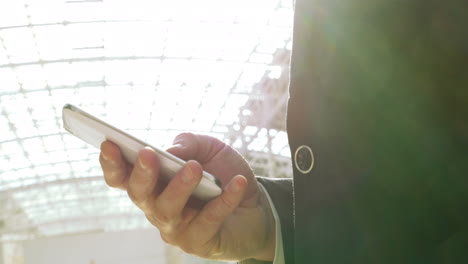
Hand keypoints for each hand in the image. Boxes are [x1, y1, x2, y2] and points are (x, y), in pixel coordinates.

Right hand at [99, 133, 275, 260]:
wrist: (257, 205)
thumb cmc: (224, 174)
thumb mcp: (208, 148)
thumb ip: (188, 144)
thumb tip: (167, 150)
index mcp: (154, 183)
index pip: (123, 177)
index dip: (112, 163)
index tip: (108, 144)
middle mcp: (157, 207)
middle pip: (139, 194)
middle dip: (141, 173)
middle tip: (148, 154)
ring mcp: (176, 227)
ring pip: (168, 209)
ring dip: (179, 187)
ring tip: (194, 167)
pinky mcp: (198, 242)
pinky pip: (208, 220)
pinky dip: (224, 200)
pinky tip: (237, 183)